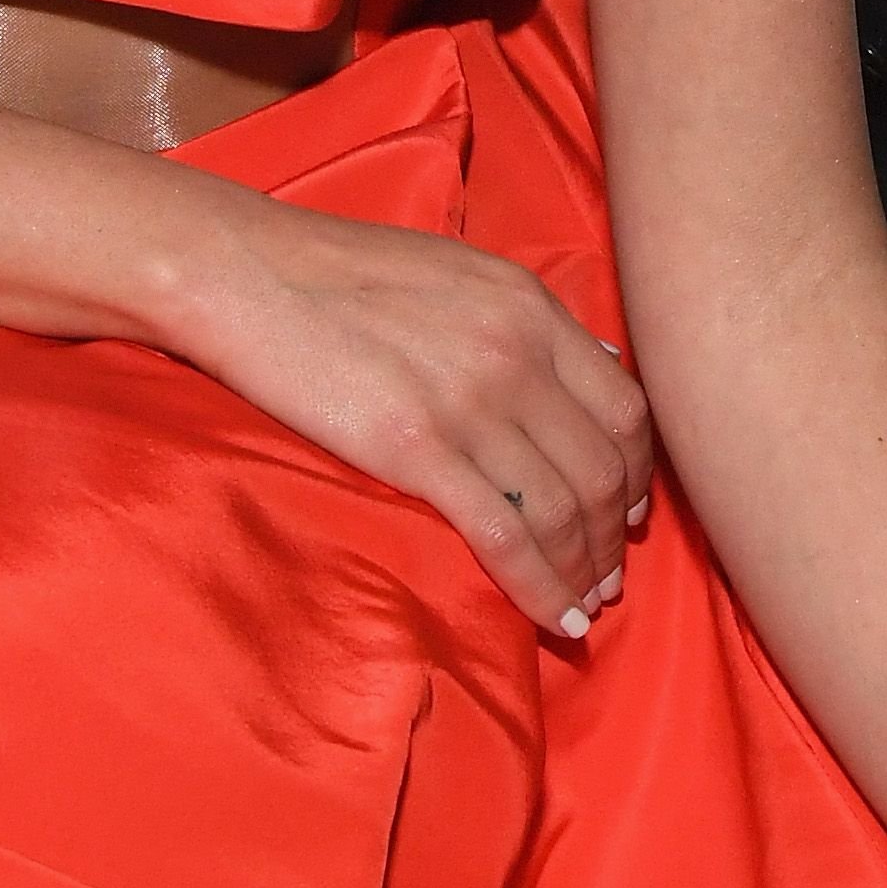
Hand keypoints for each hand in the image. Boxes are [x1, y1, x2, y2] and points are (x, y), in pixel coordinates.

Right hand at [168, 185, 653, 635]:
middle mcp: (516, 353)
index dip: (639, 470)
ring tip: (587, 603)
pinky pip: (506, 535)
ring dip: (585, 568)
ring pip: (565, 508)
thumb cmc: (338, 271)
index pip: (623, 405)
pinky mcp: (418, 448)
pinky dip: (542, 586)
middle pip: (603, 465)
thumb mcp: (457, 271)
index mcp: (528, 306)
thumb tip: (596, 361)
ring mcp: (471, 402)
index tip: (630, 510)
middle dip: (616, 533)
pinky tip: (557, 616)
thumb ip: (526, 319)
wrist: (247, 273)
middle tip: (611, 572)